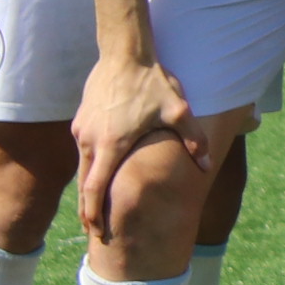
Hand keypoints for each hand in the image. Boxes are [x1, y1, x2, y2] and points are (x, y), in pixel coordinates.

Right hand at [71, 51, 203, 241]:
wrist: (124, 53)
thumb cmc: (152, 83)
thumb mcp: (178, 111)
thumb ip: (193, 140)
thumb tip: (205, 167)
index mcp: (111, 144)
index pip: (95, 188)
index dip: (94, 212)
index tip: (96, 230)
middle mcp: (90, 140)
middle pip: (85, 184)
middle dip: (88, 209)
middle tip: (94, 231)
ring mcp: (81, 130)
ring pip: (82, 166)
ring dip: (88, 188)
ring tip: (93, 208)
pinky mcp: (79, 121)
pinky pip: (83, 149)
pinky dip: (89, 166)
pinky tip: (98, 173)